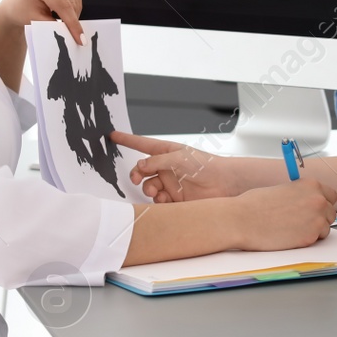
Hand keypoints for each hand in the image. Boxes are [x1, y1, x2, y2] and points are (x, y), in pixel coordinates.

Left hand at [0, 0, 83, 43]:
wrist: (18, 3)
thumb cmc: (23, 11)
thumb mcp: (36, 21)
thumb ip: (55, 26)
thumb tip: (74, 33)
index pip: (62, 4)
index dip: (73, 24)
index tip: (81, 40)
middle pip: (71, 3)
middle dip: (71, 21)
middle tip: (65, 33)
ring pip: (76, 0)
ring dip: (72, 14)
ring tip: (55, 18)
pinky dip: (72, 7)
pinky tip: (59, 9)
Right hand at [117, 132, 239, 201]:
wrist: (224, 184)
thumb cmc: (206, 165)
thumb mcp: (179, 158)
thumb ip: (157, 162)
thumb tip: (139, 166)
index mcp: (167, 152)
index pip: (143, 145)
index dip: (127, 140)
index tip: (113, 135)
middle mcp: (167, 168)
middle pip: (142, 170)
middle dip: (135, 174)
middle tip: (136, 179)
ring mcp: (170, 183)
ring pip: (148, 187)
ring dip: (148, 189)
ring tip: (156, 192)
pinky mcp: (175, 198)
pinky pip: (159, 201)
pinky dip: (159, 201)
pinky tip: (166, 200)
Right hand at [230, 179, 336, 249]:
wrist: (242, 220)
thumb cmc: (254, 205)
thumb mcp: (282, 190)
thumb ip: (299, 195)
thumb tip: (306, 203)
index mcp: (310, 185)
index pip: (331, 196)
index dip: (321, 203)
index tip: (313, 209)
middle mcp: (318, 200)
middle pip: (331, 212)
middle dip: (319, 218)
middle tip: (301, 222)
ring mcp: (316, 219)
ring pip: (325, 227)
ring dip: (314, 230)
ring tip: (292, 229)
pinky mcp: (310, 237)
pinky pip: (316, 240)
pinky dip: (306, 240)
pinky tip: (290, 236)